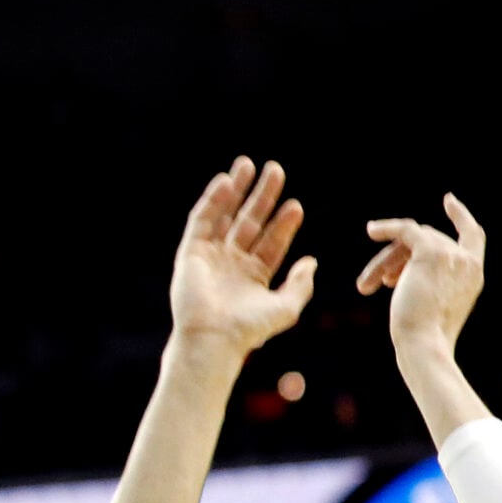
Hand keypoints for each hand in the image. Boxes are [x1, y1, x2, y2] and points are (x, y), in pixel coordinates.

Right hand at [168, 157, 316, 357]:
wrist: (213, 338)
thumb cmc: (249, 329)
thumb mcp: (286, 308)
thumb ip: (300, 284)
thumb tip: (311, 261)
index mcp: (254, 275)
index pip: (272, 241)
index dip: (284, 223)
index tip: (295, 205)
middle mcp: (232, 262)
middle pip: (250, 221)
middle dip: (263, 196)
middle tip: (276, 170)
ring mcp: (210, 255)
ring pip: (225, 215)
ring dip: (237, 190)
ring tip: (248, 164)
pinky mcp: (190, 252)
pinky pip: (202, 220)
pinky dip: (213, 200)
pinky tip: (226, 182)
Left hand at [357, 194, 485, 358]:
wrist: (424, 344)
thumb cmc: (422, 337)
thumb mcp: (429, 307)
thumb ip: (425, 284)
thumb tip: (399, 274)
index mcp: (473, 277)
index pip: (474, 237)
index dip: (461, 216)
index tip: (449, 200)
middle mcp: (468, 262)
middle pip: (427, 242)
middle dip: (398, 259)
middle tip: (377, 284)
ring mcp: (452, 255)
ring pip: (409, 242)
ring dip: (385, 262)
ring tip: (365, 286)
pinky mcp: (431, 252)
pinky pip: (405, 230)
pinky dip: (386, 228)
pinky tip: (371, 230)